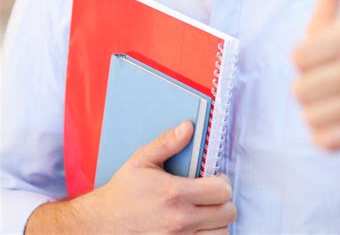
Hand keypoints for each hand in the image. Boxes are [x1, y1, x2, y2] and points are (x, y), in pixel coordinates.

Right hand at [94, 120, 236, 232]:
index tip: (215, 179)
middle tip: (212, 195)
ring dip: (218, 222)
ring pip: (221, 234)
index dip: (223, 182)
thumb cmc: (122, 192)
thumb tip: (188, 127)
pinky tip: (198, 226)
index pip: (222, 191)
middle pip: (227, 213)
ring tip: (206, 212)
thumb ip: (167, 142)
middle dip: (224, 201)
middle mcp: (180, 221)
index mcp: (175, 194)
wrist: (101, 225)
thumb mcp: (141, 161)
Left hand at [292, 0, 339, 153]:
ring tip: (333, 101)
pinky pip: (323, 138)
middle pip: (301, 88)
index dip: (300, 60)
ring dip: (313, 111)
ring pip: (311, 114)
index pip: (298, 55)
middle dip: (305, 88)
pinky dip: (323, 134)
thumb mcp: (333, 21)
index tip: (318, 56)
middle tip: (325, 83)